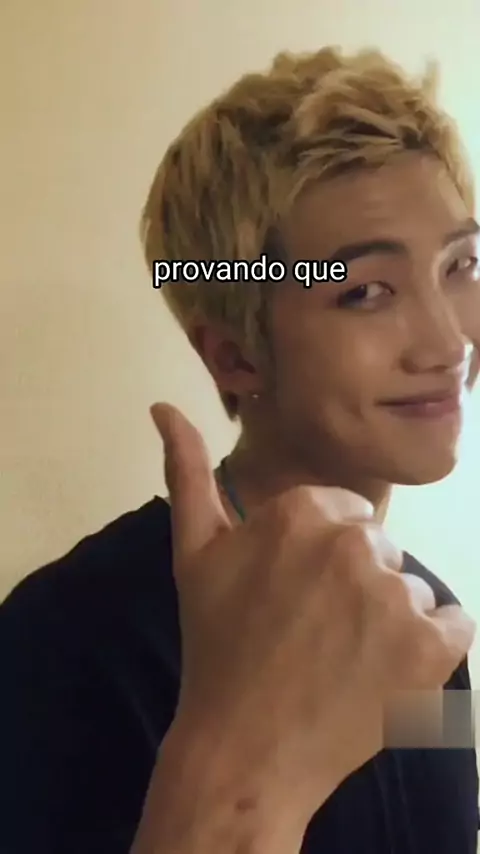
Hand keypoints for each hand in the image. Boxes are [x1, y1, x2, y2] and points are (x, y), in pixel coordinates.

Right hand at [151, 403, 475, 826]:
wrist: (244, 746)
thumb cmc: (217, 646)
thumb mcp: (194, 553)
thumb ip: (187, 472)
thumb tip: (163, 406)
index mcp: (302, 513)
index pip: (342, 515)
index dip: (320, 557)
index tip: (295, 595)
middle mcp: (355, 543)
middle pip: (377, 549)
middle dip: (353, 582)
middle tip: (314, 631)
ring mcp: (396, 596)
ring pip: (409, 588)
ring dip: (388, 618)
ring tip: (344, 658)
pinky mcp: (433, 649)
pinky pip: (453, 624)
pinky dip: (431, 647)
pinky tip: (388, 671)